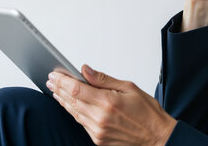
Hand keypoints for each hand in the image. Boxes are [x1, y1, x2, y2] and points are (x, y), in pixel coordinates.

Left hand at [47, 65, 176, 145]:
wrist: (156, 136)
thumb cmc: (147, 112)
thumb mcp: (128, 87)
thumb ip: (103, 79)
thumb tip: (85, 70)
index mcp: (108, 102)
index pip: (77, 89)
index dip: (62, 81)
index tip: (54, 74)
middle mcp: (101, 118)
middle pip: (72, 100)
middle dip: (59, 89)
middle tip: (51, 80)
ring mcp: (98, 131)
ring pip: (74, 113)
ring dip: (63, 100)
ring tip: (56, 90)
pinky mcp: (98, 139)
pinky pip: (81, 123)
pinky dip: (74, 112)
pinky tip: (70, 104)